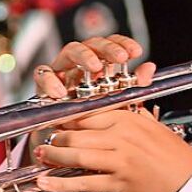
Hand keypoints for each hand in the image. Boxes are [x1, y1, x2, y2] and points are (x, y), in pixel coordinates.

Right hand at [28, 35, 155, 161]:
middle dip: (107, 48)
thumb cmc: (91, 124)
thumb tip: (149, 69)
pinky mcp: (43, 86)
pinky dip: (50, 80)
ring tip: (94, 66)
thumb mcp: (117, 106)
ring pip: (69, 51)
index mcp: (99, 68)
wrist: (67, 148)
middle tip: (119, 57)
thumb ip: (133, 87)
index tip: (135, 52)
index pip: (110, 45)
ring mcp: (62, 73)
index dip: (122, 44)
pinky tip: (61, 91)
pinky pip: (43, 75)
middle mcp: (80, 67)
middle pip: (92, 44)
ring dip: (83, 56)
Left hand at [33, 108, 191, 191]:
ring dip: (53, 155)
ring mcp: (119, 160)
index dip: (67, 118)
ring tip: (42, 156)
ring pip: (76, 154)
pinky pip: (83, 181)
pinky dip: (60, 183)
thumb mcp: (154, 127)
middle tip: (45, 140)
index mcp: (129, 119)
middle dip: (56, 137)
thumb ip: (133, 113)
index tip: (55, 121)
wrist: (189, 185)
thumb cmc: (173, 157)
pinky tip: (45, 182)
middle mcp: (122, 136)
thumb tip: (116, 103)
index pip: (88, 113)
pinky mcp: (119, 183)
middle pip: (76, 132)